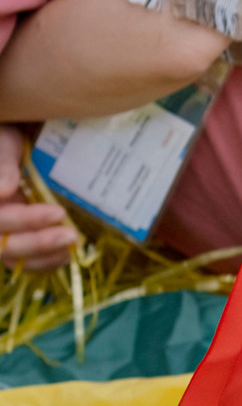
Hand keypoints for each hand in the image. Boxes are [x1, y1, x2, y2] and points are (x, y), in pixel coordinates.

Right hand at [0, 125, 78, 269]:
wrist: (12, 147)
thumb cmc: (4, 143)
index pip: (0, 219)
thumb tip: (4, 189)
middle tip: (71, 235)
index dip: (26, 219)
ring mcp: (0, 232)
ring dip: (43, 256)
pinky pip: (22, 261)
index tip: (58, 212)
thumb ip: (3, 166)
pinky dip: (43, 262)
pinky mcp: (13, 238)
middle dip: (38, 242)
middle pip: (3, 244)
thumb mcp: (3, 147)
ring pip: (12, 256)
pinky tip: (65, 255)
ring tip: (71, 248)